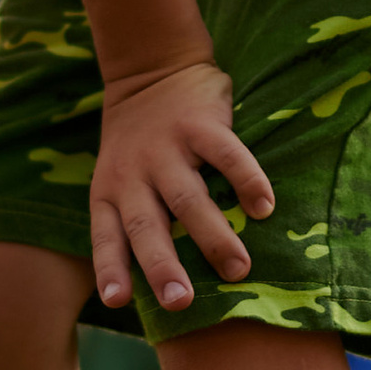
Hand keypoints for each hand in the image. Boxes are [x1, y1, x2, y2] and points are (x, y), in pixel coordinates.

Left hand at [91, 59, 273, 315]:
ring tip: (239, 269)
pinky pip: (226, 155)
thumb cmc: (138, 144)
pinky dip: (246, 180)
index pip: (106, 237)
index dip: (110, 268)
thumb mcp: (118, 178)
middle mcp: (133, 174)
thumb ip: (133, 219)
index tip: (117, 300)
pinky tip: (264, 207)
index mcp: (109, 191)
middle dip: (162, 266)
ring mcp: (166, 148)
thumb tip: (165, 282)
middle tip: (181, 302)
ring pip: (187, 199)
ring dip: (213, 237)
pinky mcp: (199, 124)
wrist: (150, 68)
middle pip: (145, 227)